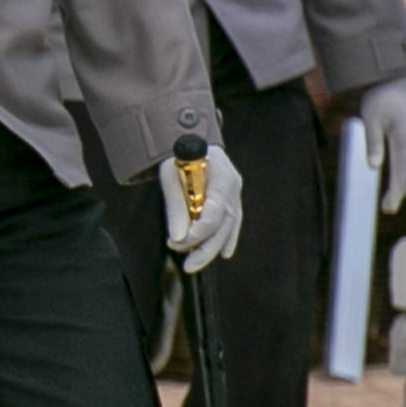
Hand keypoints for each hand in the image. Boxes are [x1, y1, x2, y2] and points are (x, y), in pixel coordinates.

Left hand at [165, 138, 245, 273]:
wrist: (190, 141)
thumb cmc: (177, 156)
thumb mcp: (170, 175)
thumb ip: (175, 205)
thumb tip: (177, 237)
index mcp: (222, 177)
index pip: (214, 212)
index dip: (198, 231)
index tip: (177, 242)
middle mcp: (233, 187)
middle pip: (224, 224)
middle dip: (206, 247)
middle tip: (187, 265)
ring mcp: (235, 194)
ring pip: (229, 227)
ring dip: (212, 248)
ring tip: (195, 264)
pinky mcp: (232, 200)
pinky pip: (232, 223)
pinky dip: (226, 239)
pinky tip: (222, 253)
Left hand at [359, 77, 405, 211]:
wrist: (394, 78)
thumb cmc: (379, 97)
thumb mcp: (370, 120)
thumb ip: (373, 143)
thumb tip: (374, 168)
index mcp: (404, 139)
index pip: (400, 172)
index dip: (396, 192)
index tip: (389, 208)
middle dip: (400, 191)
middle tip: (389, 208)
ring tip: (395, 196)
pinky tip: (403, 174)